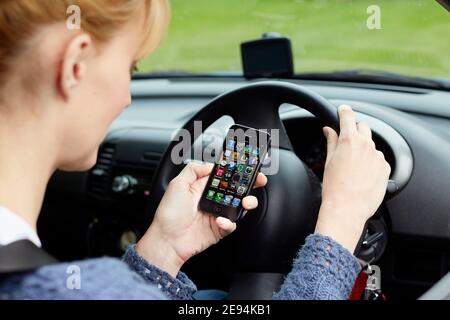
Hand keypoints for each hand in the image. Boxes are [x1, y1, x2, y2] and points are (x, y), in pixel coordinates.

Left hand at [136, 162, 267, 276]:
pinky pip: (232, 224)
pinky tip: (220, 221)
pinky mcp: (219, 229)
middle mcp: (212, 200)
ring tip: (246, 202)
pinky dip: (229, 222)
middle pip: (236, 189)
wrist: (167, 240)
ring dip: (247, 202)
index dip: (236, 170)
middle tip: (258, 181)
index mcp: (203, 188)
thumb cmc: (169, 214)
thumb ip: (193, 170)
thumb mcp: (177, 185)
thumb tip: (210, 165)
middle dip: (249, 184)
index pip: (224, 176)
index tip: (247, 166)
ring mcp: (217, 214)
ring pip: (239, 206)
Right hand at [315, 105, 390, 252]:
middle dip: (355, 130)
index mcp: (349, 140)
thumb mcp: (329, 161)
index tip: (343, 110)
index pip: (348, 116)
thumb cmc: (334, 187)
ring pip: (371, 145)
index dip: (344, 111)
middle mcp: (366, 145)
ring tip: (353, 166)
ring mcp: (378, 156)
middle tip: (346, 141)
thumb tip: (329, 130)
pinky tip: (362, 174)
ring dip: (363, 149)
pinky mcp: (385, 168)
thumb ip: (331, 141)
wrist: (347, 208)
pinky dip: (371, 162)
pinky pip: (379, 159)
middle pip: (363, 127)